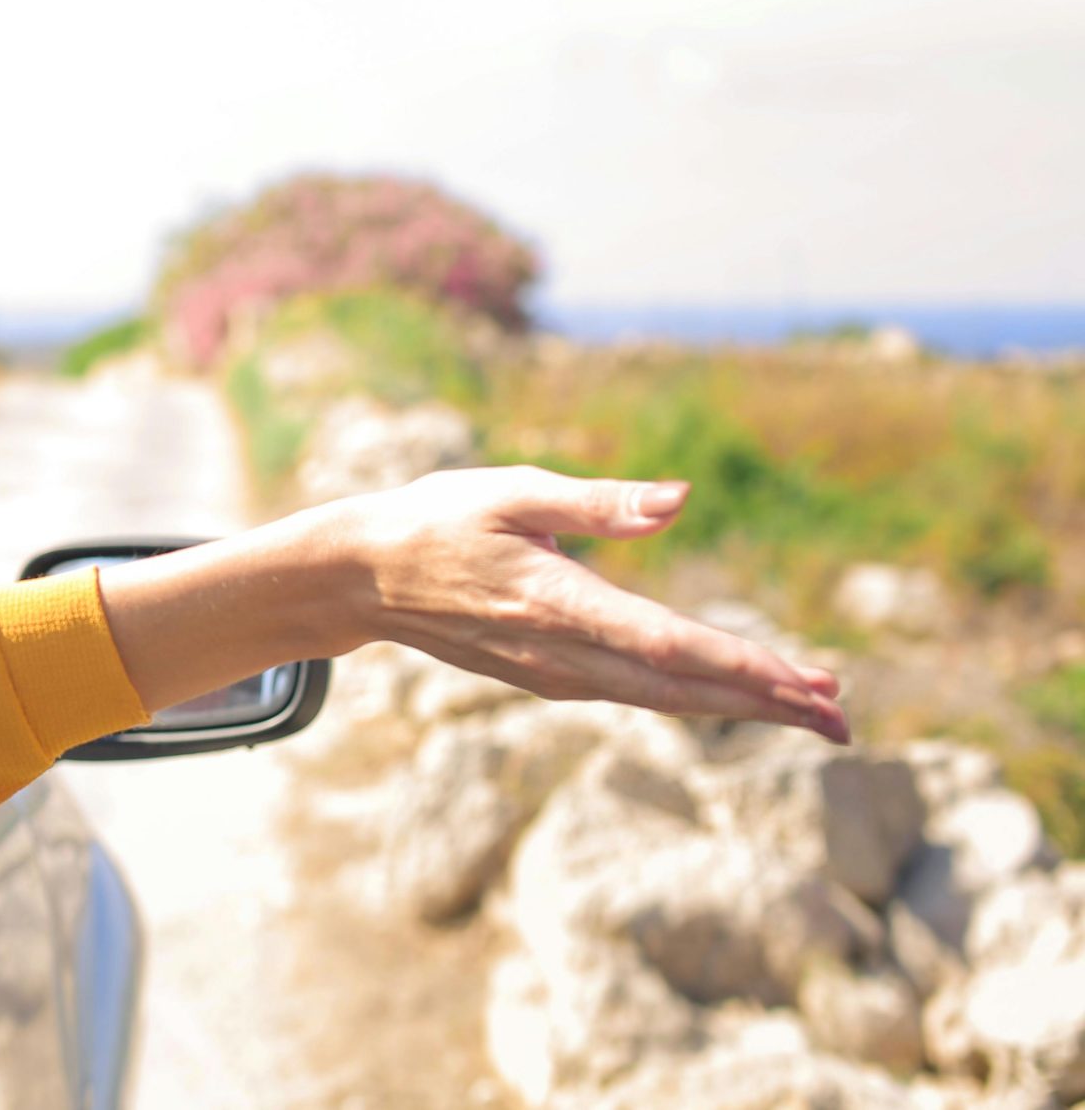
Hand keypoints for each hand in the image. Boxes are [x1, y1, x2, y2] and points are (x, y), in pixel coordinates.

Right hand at [331, 466, 847, 741]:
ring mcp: (555, 675)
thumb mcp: (510, 489)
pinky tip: (731, 696)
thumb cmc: (437, 519)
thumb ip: (596, 500)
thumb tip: (681, 498)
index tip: (806, 681)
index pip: (665, 642)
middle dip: (767, 704)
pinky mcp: (549, 678)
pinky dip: (696, 698)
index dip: (740, 665)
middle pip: (682, 690)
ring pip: (665, 700)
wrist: (364, 577)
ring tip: (814, 714)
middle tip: (844, 717)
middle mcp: (561, 654)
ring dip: (742, 708)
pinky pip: (638, 696)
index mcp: (556, 602)